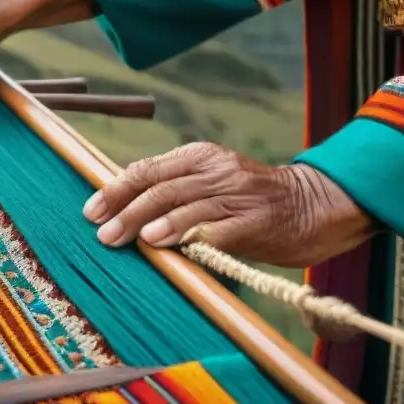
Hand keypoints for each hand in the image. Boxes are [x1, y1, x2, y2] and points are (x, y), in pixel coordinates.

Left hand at [81, 143, 372, 267]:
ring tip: (131, 239)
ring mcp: (236, 194)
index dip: (115, 190)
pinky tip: (175, 247)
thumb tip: (120, 207)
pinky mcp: (258, 221)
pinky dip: (194, 236)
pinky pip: (221, 229)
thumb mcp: (209, 183)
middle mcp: (214, 170)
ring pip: (186, 205)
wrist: (314, 204)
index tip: (90, 211)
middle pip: (160, 188)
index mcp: (197, 156)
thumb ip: (172, 190)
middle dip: (126, 211)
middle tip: (103, 234)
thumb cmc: (249, 201)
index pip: (146, 170)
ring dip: (154, 223)